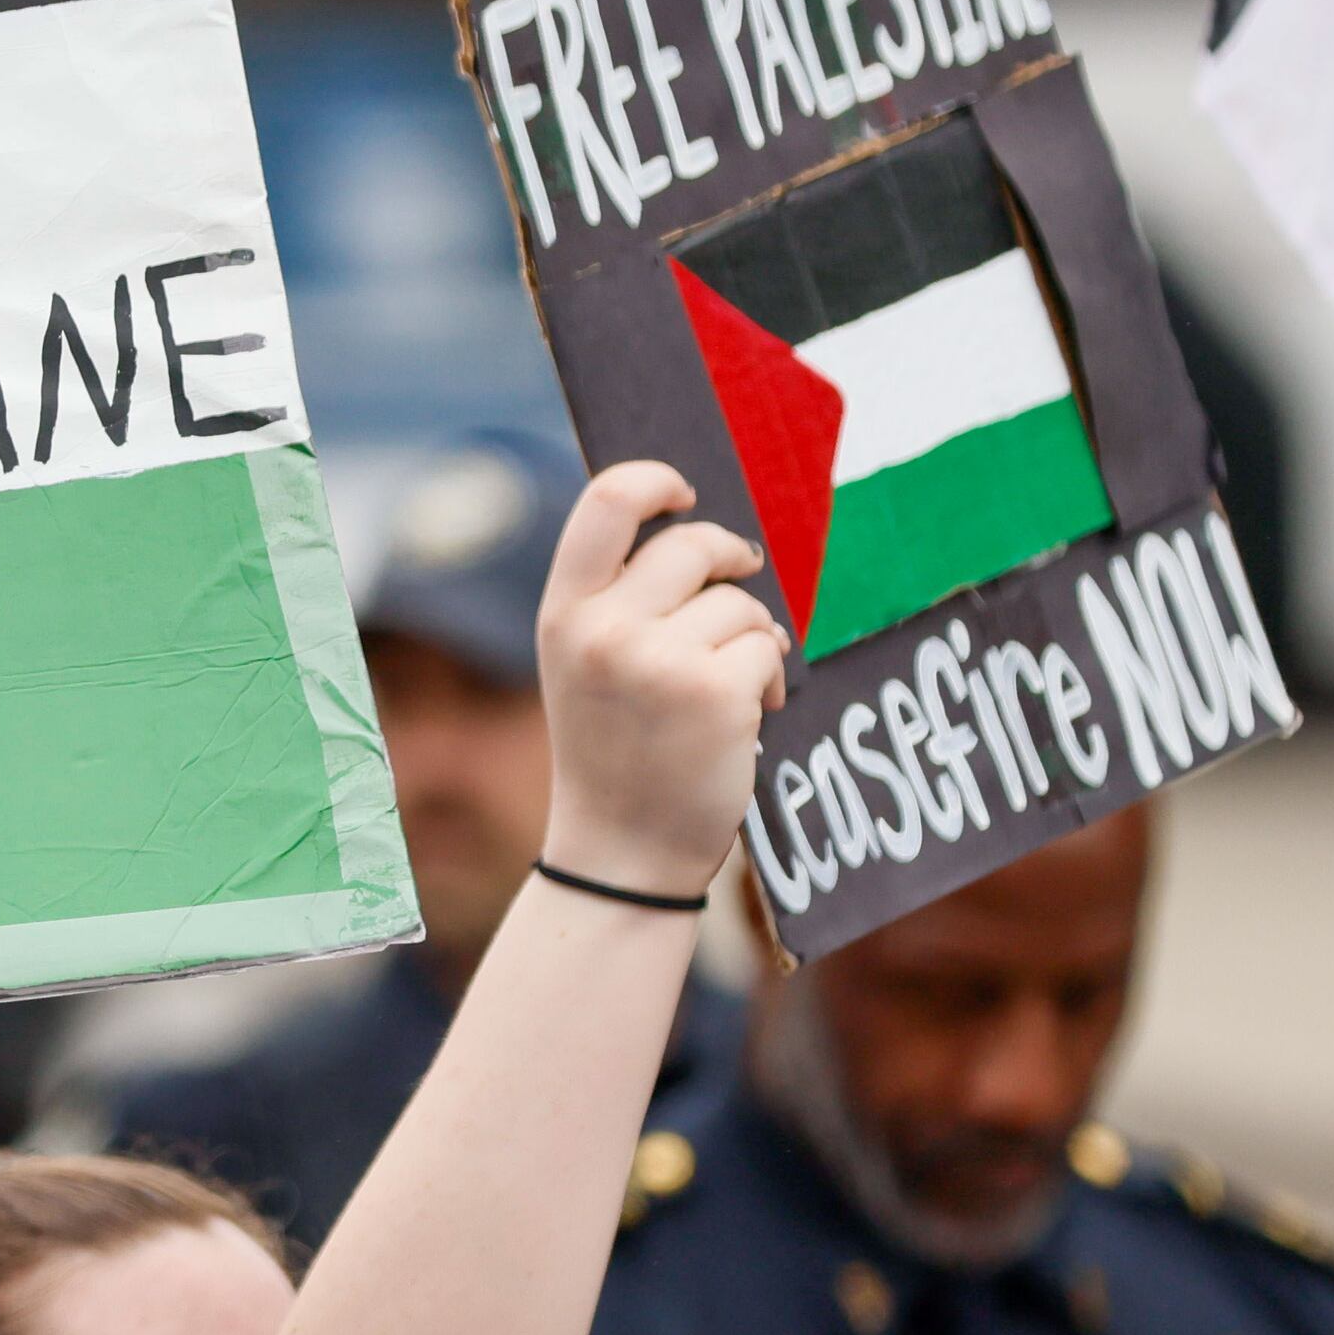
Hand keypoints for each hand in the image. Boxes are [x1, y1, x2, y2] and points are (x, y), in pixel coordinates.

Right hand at [532, 461, 789, 898]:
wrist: (620, 854)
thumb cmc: (613, 751)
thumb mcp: (584, 665)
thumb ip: (620, 599)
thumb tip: (707, 532)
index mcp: (563, 614)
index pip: (608, 500)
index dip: (657, 480)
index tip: (686, 496)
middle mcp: (602, 630)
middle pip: (694, 544)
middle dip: (731, 563)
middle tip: (740, 586)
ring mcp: (657, 661)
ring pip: (742, 603)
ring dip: (752, 637)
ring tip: (726, 688)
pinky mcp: (716, 692)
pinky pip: (769, 647)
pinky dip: (770, 679)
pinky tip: (745, 717)